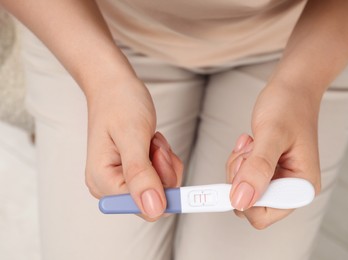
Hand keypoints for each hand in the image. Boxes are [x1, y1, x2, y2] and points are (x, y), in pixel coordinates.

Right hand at [84, 79, 182, 220]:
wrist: (114, 86)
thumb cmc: (119, 103)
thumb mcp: (133, 136)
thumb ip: (141, 175)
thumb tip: (153, 210)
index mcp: (102, 182)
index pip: (144, 209)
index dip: (164, 188)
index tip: (163, 159)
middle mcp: (109, 186)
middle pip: (156, 199)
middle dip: (163, 170)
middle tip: (151, 144)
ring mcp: (121, 179)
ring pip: (162, 187)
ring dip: (164, 161)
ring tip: (149, 139)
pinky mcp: (133, 172)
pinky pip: (162, 176)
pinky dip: (164, 159)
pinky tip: (151, 142)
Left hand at [226, 84, 320, 228]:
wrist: (292, 88)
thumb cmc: (289, 105)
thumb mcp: (272, 135)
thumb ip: (258, 168)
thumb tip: (242, 200)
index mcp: (301, 186)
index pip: (264, 215)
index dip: (244, 196)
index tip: (238, 170)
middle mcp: (290, 187)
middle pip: (248, 204)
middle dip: (240, 178)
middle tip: (249, 152)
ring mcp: (278, 179)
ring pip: (241, 190)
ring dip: (238, 166)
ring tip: (252, 143)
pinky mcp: (267, 170)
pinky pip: (241, 176)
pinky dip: (239, 160)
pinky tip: (250, 143)